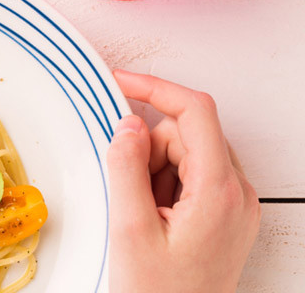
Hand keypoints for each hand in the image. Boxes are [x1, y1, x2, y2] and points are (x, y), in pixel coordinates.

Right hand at [108, 70, 260, 292]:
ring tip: (143, 214)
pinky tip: (154, 216)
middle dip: (148, 149)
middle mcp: (236, 192)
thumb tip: (128, 125)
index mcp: (218, 190)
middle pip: (187, 133)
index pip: (194, 112)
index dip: (154, 88)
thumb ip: (127, 169)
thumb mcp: (130, 230)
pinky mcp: (226, 214)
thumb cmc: (158, 292)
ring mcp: (235, 203)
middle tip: (129, 192)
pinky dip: (165, 184)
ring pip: (187, 153)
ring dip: (155, 170)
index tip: (118, 82)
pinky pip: (193, 175)